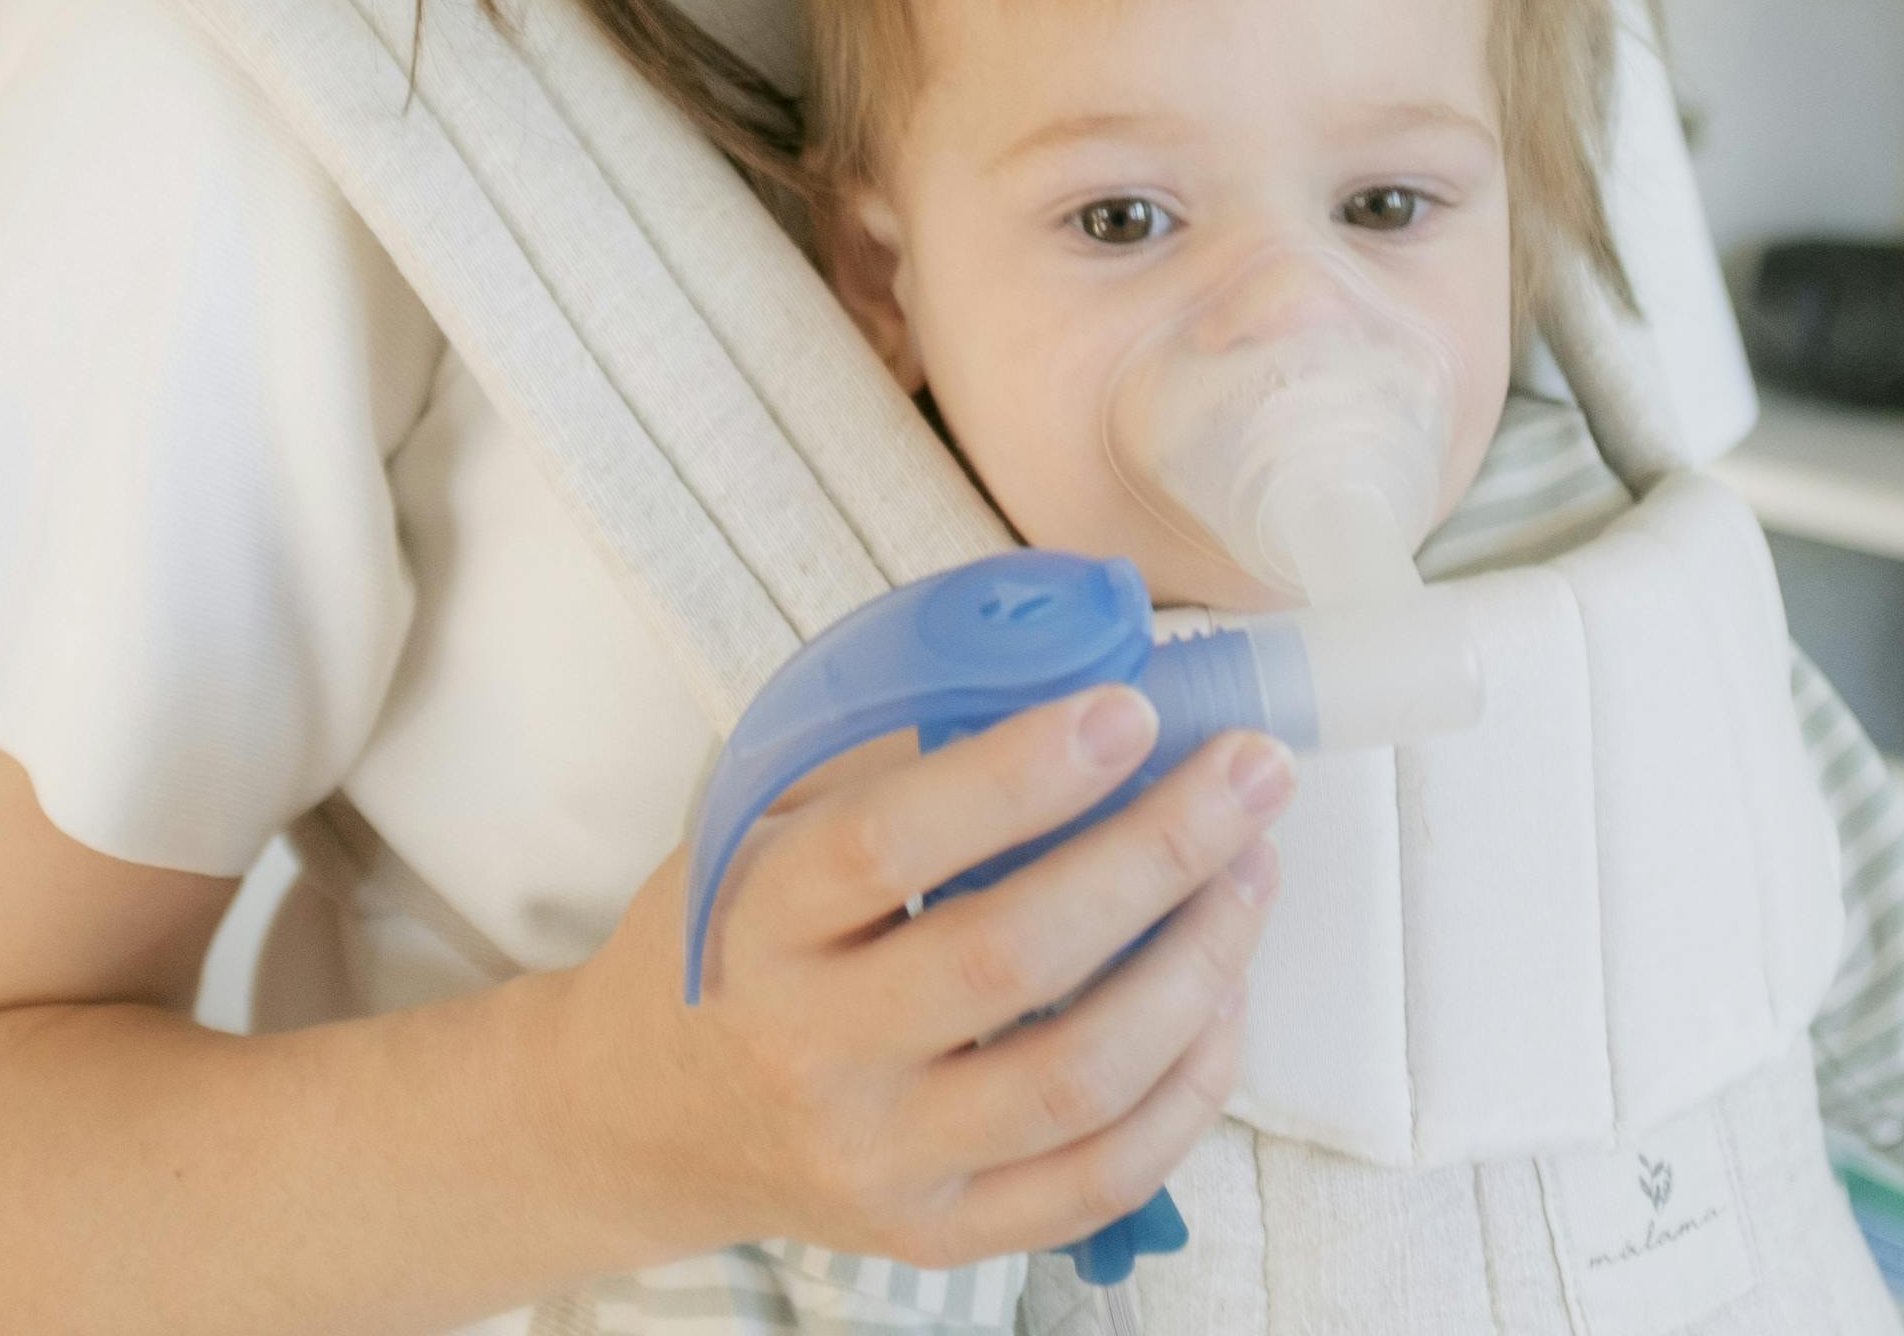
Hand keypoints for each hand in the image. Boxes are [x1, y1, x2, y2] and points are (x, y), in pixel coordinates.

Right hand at [554, 682, 1293, 1273]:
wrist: (651, 1117)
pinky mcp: (943, 1234)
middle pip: (1012, 961)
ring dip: (1197, 964)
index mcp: (758, 926)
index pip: (891, 845)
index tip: (1127, 709)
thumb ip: (893, 755)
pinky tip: (1223, 995)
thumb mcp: (761, 825)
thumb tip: (1065, 670)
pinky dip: (1189, 1085)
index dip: (1019, 775)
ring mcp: (884, 1159)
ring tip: (1253, 868)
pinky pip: (1102, 1177)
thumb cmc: (733, 940)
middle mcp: (814, 1054)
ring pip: (1079, 1079)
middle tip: (1247, 772)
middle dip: (1156, 854)